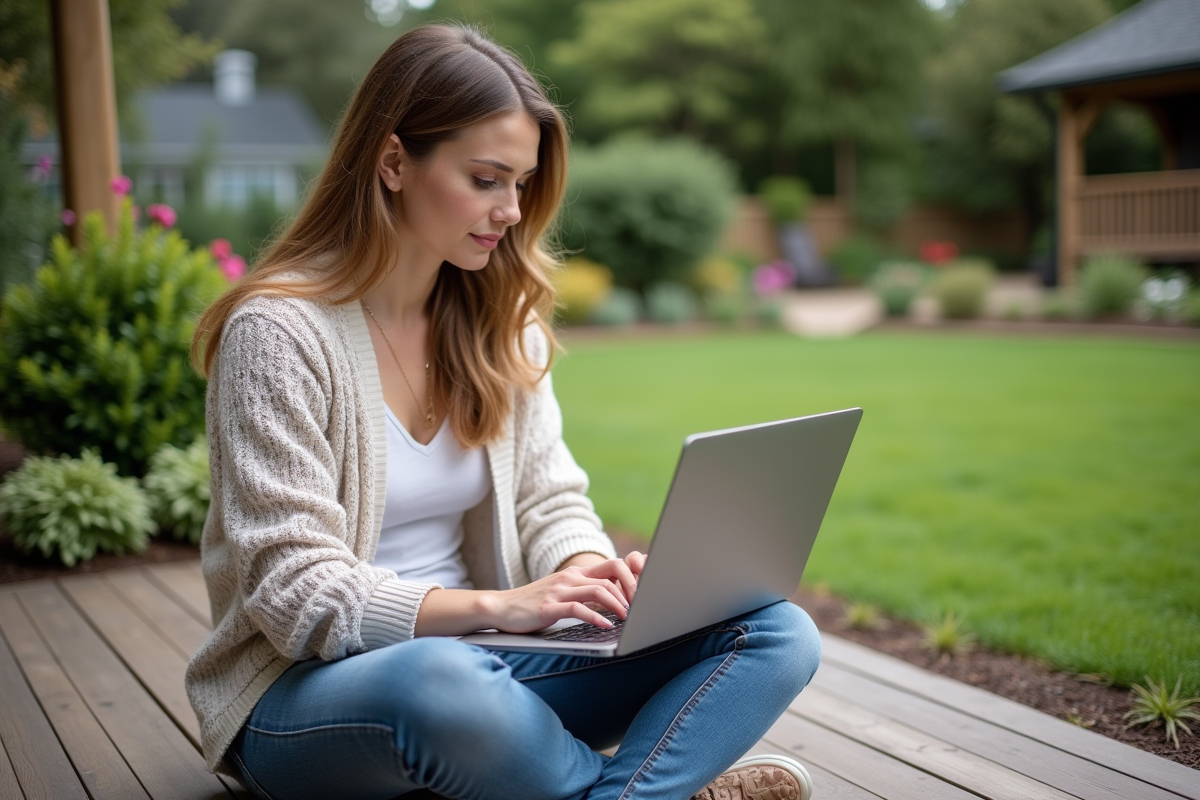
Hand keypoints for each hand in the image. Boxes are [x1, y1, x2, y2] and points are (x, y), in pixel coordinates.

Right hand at [486, 551, 646, 632]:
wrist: (501, 608)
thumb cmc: (534, 604)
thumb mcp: (564, 594)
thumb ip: (586, 594)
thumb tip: (616, 603)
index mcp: (576, 574)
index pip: (614, 566)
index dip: (633, 579)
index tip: (644, 596)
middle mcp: (570, 578)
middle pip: (612, 576)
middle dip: (632, 592)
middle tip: (642, 609)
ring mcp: (559, 591)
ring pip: (598, 590)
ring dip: (618, 605)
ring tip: (628, 618)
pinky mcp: (548, 607)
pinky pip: (577, 609)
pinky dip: (596, 617)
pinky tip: (605, 626)